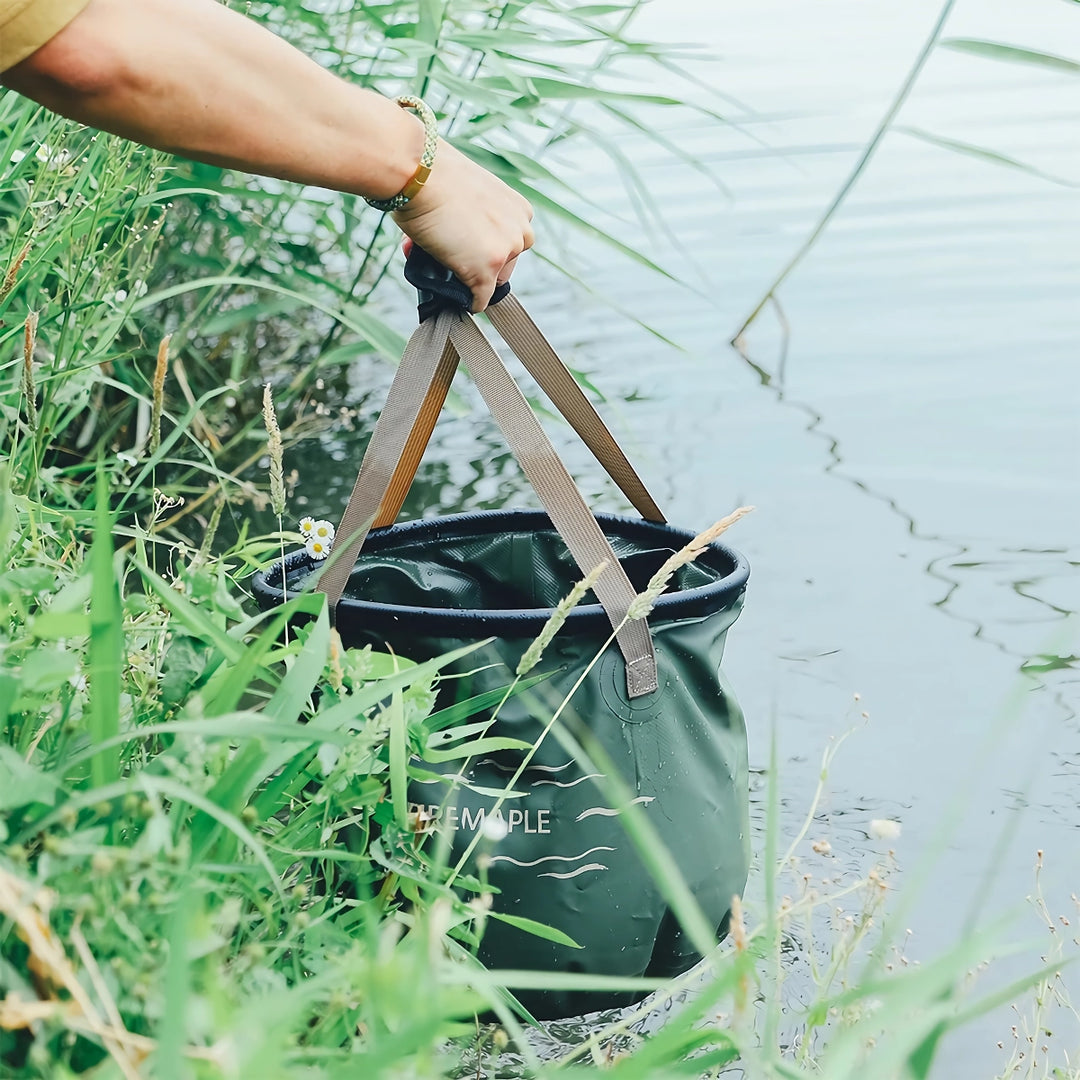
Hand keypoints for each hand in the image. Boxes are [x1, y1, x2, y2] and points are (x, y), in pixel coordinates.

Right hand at [393, 139, 533, 311]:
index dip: (488, 247)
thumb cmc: (434, 176)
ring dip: (473, 280)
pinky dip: (468, 301)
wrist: (420, 172)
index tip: (470, 247)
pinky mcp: (486, 271)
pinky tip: (456, 296)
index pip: (512, 242)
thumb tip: (453, 238)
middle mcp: (519, 231)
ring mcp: (504, 252)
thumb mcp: (468, 194)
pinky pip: (480, 299)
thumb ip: (473, 218)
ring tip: (445, 268)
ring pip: (493, 282)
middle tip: (455, 257)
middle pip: (507, 265)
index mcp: (520, 209)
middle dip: (482, 264)